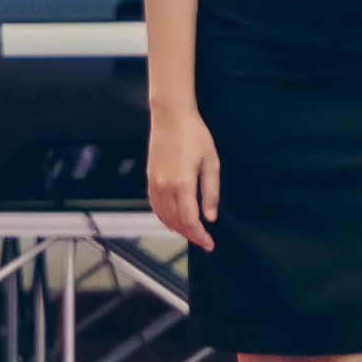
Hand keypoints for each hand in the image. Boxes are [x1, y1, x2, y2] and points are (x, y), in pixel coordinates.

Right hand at [147, 106, 219, 252]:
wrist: (171, 117)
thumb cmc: (194, 135)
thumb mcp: (211, 163)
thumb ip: (210, 193)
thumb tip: (210, 216)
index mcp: (182, 184)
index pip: (190, 220)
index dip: (200, 236)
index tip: (209, 244)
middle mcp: (165, 186)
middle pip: (176, 222)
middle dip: (191, 235)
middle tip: (204, 241)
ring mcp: (154, 183)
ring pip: (163, 216)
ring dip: (177, 229)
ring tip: (191, 233)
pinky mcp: (150, 178)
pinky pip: (154, 206)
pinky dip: (163, 218)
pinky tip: (173, 221)